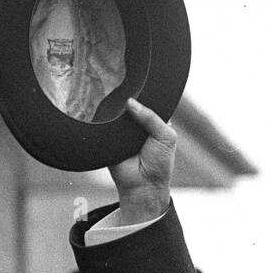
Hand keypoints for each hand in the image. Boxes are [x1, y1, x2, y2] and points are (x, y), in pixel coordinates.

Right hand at [109, 98, 177, 224]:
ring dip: (118, 113)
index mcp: (154, 122)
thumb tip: (130, 102)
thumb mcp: (166, 137)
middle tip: (128, 100)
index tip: (140, 87)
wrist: (142, 186)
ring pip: (117, 113)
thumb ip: (152, 117)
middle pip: (131, 105)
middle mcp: (137, 124)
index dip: (145, 96)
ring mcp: (122, 130)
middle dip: (130, 102)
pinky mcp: (108, 137)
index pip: (149, 102)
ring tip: (121, 115)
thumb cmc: (159, 164)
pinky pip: (105, 125)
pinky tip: (110, 121)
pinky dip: (107, 122)